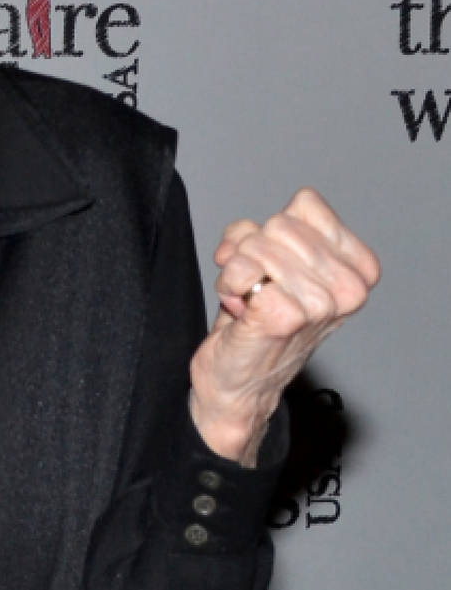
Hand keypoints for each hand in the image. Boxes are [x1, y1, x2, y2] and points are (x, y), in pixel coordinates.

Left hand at [188, 188, 379, 464]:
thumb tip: (246, 236)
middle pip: (279, 224)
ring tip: (251, 303)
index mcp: (358, 267)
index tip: (273, 265)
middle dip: (253, 253)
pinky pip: (243, 274)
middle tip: (258, 289)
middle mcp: (348, 287)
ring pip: (257, 247)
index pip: (306, 205)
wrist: (240, 384)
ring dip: (239, 273)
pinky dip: (231, 290)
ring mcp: (320, 305)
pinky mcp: (284, 318)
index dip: (274, 231)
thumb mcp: (275, 262)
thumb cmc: (260, 322)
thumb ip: (270, 231)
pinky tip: (242, 313)